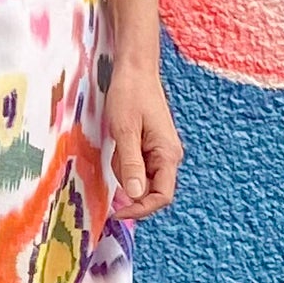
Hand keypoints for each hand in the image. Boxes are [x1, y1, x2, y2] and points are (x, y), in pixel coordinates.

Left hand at [104, 62, 182, 221]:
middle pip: (150, 190)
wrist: (135, 69)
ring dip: (124, 169)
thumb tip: (135, 196)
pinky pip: (136, 165)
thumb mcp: (125, 130)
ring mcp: (160, 151)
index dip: (141, 209)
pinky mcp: (150, 146)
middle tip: (115, 159)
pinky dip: (124, 160)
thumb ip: (131, 164)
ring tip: (118, 141)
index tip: (117, 213)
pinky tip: (119, 140)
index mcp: (168, 155)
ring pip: (140, 178)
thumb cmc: (130, 95)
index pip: (161, 196)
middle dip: (129, 184)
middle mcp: (168, 156)